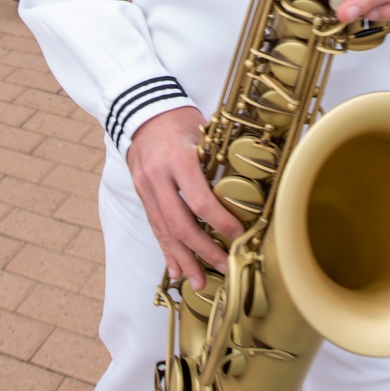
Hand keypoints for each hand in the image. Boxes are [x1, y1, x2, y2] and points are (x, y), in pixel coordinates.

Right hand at [127, 106, 243, 288]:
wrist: (142, 109)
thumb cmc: (180, 119)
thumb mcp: (202, 133)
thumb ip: (218, 160)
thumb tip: (248, 187)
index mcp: (177, 158)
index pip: (199, 199)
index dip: (219, 221)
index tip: (238, 235)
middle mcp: (158, 177)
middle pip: (179, 223)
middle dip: (201, 250)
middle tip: (223, 266)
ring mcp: (145, 187)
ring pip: (164, 231)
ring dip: (183, 259)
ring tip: (200, 281)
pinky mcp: (141, 194)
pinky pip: (154, 226)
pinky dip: (166, 249)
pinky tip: (175, 269)